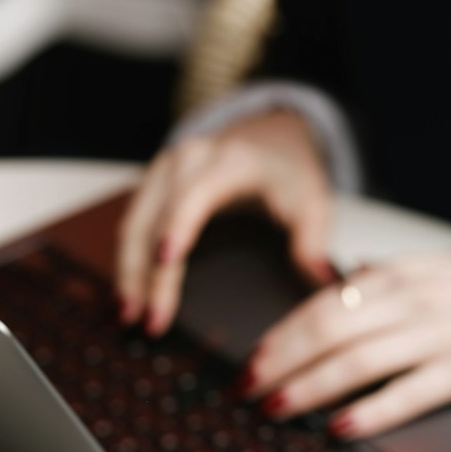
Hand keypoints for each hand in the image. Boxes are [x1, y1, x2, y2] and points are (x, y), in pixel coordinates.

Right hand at [114, 110, 333, 334]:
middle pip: (154, 217)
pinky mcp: (154, 184)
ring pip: (135, 223)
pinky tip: (131, 294)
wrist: (271, 133)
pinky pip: (133, 224)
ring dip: (128, 272)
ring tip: (130, 316)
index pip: (195, 195)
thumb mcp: (312, 200)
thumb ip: (313, 241)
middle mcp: (188, 160)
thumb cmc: (289, 169)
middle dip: (144, 271)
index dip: (178, 226)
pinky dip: (129, 261)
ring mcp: (165, 170)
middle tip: (144, 318)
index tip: (166, 260)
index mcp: (229, 161)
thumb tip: (322, 284)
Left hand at [243, 241, 450, 437]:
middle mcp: (414, 301)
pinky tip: (340, 427)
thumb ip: (389, 281)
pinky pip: (408, 393)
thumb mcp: (441, 268)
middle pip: (328, 333)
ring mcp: (440, 336)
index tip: (250, 358)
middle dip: (279, 364)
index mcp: (403, 274)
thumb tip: (342, 286)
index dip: (280, 334)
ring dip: (308, 389)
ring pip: (357, 363)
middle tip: (245, 390)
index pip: (322, 304)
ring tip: (276, 409)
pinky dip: (370, 412)